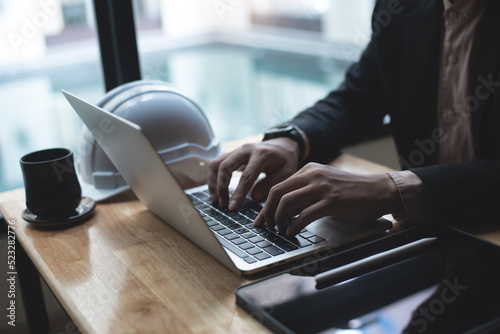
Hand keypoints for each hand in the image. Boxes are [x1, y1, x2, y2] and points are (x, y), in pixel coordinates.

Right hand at [208, 138, 299, 209]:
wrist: (282, 145)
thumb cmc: (285, 161)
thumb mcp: (286, 173)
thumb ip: (271, 185)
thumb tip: (254, 198)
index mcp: (261, 154)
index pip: (247, 176)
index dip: (238, 193)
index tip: (233, 207)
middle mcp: (246, 149)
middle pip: (225, 167)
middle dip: (221, 187)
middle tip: (223, 204)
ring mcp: (236, 150)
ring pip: (216, 164)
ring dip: (213, 183)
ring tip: (217, 200)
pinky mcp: (231, 154)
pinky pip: (216, 164)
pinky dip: (213, 178)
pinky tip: (216, 192)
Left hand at [254, 162, 402, 235]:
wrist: (379, 190)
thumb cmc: (352, 191)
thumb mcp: (325, 185)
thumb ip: (305, 194)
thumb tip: (285, 211)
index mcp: (309, 170)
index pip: (278, 186)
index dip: (266, 205)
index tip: (261, 218)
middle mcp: (313, 175)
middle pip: (277, 192)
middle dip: (267, 212)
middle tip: (266, 226)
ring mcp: (322, 187)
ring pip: (287, 202)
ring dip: (278, 219)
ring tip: (279, 230)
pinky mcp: (332, 201)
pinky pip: (305, 215)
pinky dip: (294, 226)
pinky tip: (292, 232)